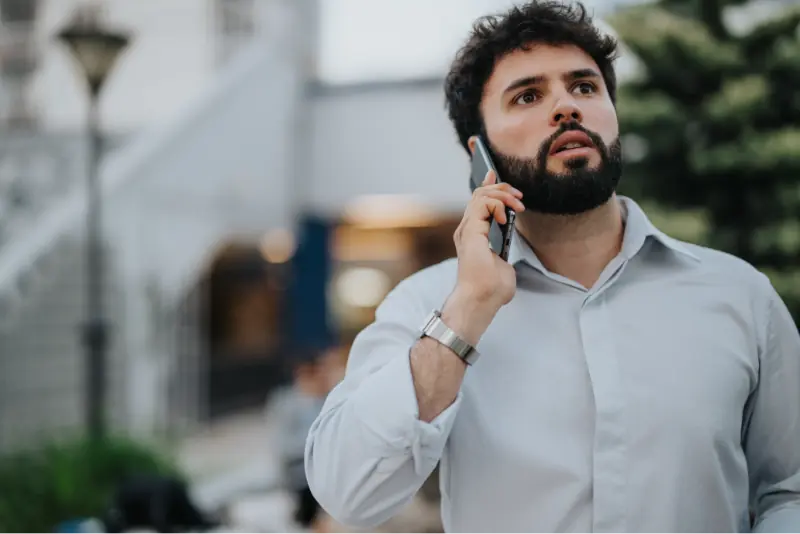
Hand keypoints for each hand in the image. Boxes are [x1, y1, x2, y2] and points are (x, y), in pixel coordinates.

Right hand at [447, 170, 523, 340]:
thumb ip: (503, 247)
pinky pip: (482, 204)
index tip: (495, 175)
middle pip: (479, 194)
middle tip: (519, 198)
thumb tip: (507, 244)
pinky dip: (497, 204)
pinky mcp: (470, 231)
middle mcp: (467, 229)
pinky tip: (505, 216)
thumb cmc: (491, 288)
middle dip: (501, 189)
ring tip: (516, 205)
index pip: (478, 201)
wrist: (482, 300)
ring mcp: (467, 229)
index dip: (488, 186)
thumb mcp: (503, 261)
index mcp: (474, 235)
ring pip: (480, 195)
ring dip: (502, 195)